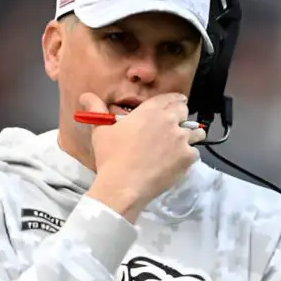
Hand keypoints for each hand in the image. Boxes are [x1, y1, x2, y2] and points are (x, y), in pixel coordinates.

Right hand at [80, 92, 205, 221]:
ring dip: (190, 135)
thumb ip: (96, 109)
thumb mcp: (101, 130)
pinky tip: (178, 162)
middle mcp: (169, 120)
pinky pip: (195, 153)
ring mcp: (181, 139)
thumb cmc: (111, 156)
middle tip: (174, 127)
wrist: (122, 185)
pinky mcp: (188, 158)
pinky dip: (188, 157)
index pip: (170, 98)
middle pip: (184, 110)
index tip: (174, 105)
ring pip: (195, 132)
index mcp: (150, 111)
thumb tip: (85, 95)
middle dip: (181, 116)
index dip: (173, 101)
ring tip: (181, 144)